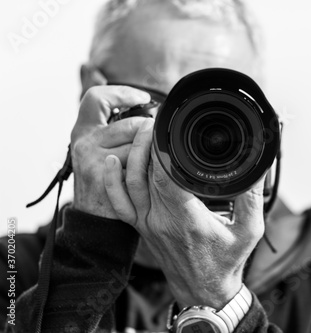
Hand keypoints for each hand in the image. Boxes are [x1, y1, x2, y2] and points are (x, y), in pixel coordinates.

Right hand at [71, 86, 149, 218]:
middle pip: (129, 124)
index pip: (97, 98)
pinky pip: (138, 164)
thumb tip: (142, 108)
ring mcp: (94, 160)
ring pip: (136, 144)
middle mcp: (84, 142)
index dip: (121, 93)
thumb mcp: (97, 149)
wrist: (94, 217)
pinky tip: (145, 175)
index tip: (142, 98)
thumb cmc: (102, 180)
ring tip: (147, 162)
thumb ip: (112, 129)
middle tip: (153, 139)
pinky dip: (147, 168)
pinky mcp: (106, 177)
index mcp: (82, 131)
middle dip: (147, 131)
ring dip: (148, 153)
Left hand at [103, 122, 264, 308]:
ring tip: (141, 130)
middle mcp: (161, 220)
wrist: (204, 292)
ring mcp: (147, 224)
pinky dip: (112, 181)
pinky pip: (119, 202)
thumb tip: (257, 166)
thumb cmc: (227, 262)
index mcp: (187, 219)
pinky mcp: (141, 228)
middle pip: (145, 172)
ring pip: (129, 182)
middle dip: (148, 142)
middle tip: (156, 120)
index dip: (162, 147)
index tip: (167, 125)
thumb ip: (252, 196)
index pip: (166, 174)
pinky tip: (112, 161)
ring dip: (133, 154)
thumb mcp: (250, 230)